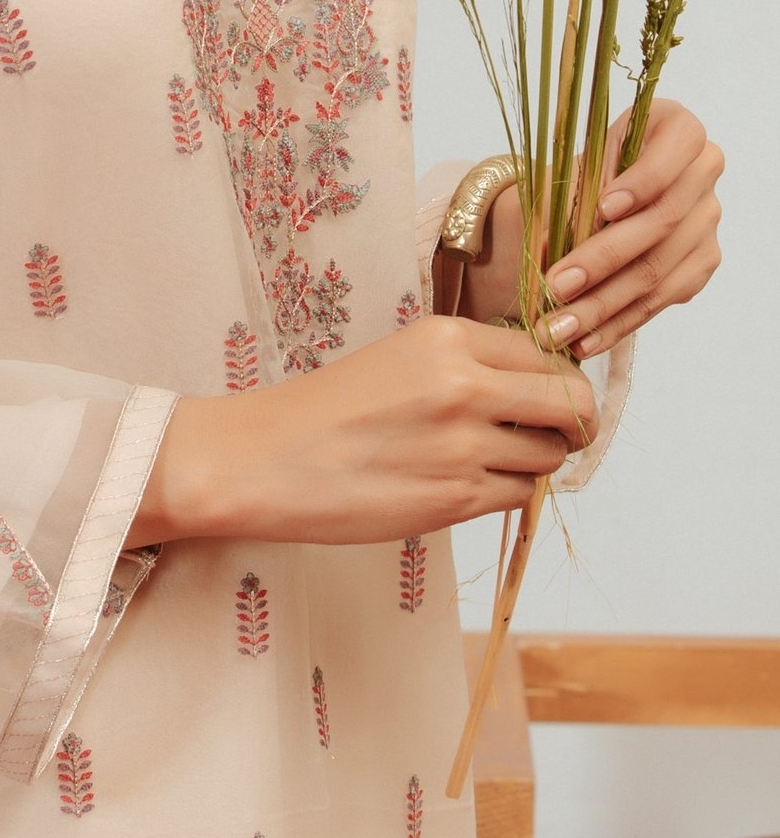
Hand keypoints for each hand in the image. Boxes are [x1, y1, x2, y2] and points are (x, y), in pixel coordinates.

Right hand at [131, 316, 599, 546]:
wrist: (265, 460)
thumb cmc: (326, 409)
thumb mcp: (400, 357)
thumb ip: (468, 365)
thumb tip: (540, 386)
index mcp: (447, 337)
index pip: (546, 354)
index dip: (556, 378)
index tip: (547, 395)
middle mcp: (464, 385)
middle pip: (570, 404)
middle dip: (572, 422)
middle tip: (551, 432)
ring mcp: (463, 446)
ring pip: (550, 456)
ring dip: (535, 462)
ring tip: (490, 460)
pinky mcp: (455, 500)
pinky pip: (519, 496)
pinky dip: (507, 492)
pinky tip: (465, 483)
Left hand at [536, 97, 723, 358]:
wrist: (602, 194)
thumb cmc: (585, 171)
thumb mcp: (570, 167)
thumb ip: (563, 195)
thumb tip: (541, 250)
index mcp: (678, 129)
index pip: (675, 151)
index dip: (644, 181)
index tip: (604, 207)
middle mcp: (703, 173)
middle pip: (661, 223)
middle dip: (603, 260)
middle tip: (557, 287)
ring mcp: (707, 222)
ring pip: (658, 271)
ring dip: (603, 306)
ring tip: (558, 328)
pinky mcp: (700, 264)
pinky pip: (660, 300)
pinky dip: (618, 323)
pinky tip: (584, 340)